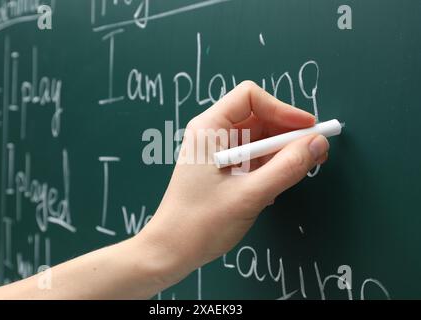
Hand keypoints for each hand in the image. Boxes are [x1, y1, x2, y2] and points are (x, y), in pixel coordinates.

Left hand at [138, 81, 329, 283]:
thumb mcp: (249, 195)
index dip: (283, 109)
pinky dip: (272, 168)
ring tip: (301, 172)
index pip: (250, 97)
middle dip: (288, 134)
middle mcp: (214, 134)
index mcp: (209, 128)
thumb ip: (286, 168)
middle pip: (260, 118)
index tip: (308, 130)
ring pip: (261, 140)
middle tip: (316, 154)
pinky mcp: (226, 170)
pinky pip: (255, 159)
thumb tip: (319, 143)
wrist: (172, 251)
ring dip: (283, 154)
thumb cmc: (200, 222)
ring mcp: (220, 153)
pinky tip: (277, 187)